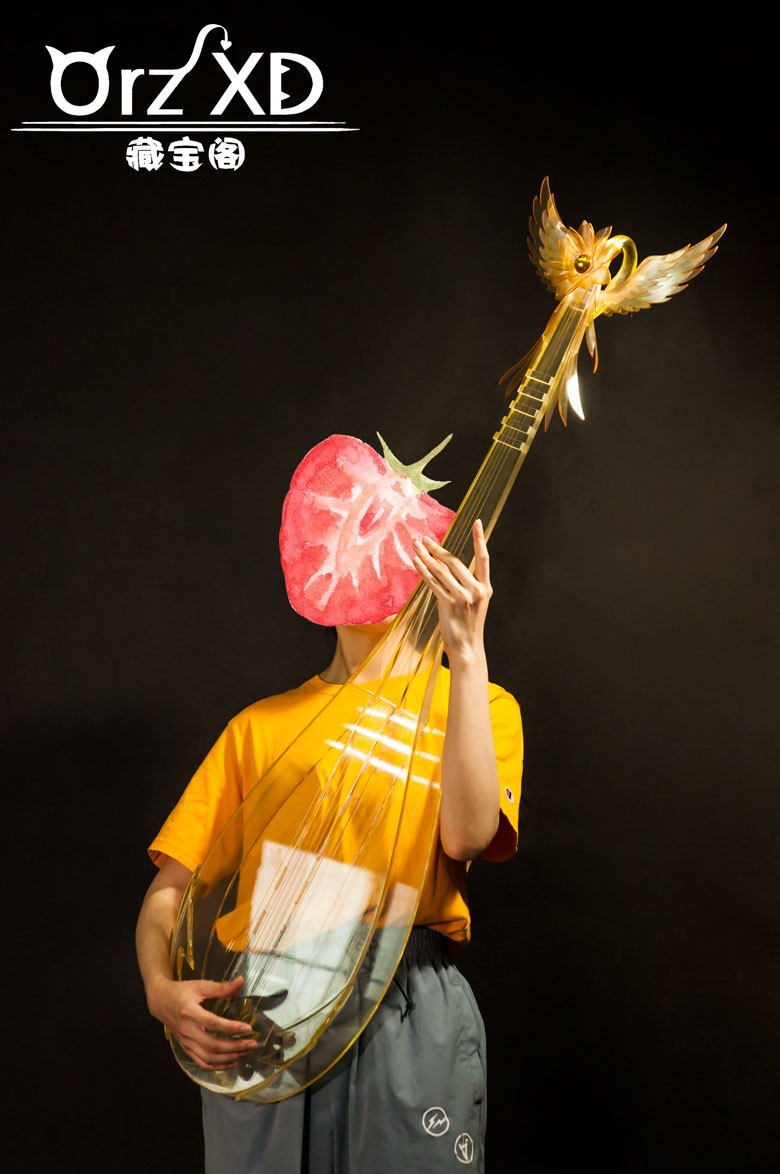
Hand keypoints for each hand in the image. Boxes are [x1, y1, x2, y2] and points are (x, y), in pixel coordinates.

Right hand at [148, 974, 259, 1071]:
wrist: (160, 1001)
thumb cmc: (181, 992)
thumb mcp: (200, 985)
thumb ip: (221, 987)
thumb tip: (241, 981)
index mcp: (189, 1011)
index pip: (213, 1023)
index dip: (231, 1027)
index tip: (248, 1028)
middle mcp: (186, 1030)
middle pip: (212, 1045)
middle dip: (234, 1046)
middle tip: (251, 1044)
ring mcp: (185, 1042)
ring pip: (208, 1058)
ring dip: (228, 1058)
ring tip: (245, 1052)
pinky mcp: (186, 1048)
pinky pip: (202, 1063)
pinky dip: (217, 1066)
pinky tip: (231, 1061)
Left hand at [412, 519, 492, 661]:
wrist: (467, 648)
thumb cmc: (468, 625)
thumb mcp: (475, 603)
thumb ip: (467, 584)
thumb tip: (448, 566)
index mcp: (485, 588)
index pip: (484, 558)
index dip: (480, 540)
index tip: (477, 522)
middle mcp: (476, 590)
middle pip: (455, 562)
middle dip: (438, 549)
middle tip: (425, 538)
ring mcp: (463, 597)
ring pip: (441, 571)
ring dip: (426, 557)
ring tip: (416, 546)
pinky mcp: (449, 604)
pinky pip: (433, 583)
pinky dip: (423, 571)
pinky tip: (416, 562)